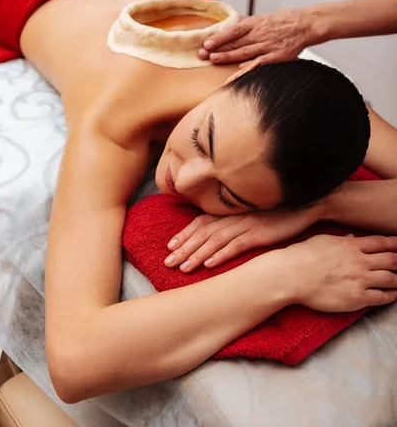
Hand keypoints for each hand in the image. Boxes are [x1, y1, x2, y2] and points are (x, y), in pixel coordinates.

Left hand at [164, 205, 320, 272]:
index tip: (169, 246)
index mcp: (232, 211)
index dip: (184, 234)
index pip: (202, 222)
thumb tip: (218, 234)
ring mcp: (246, 224)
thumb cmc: (278, 212)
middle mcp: (235, 216)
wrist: (305, 205)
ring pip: (215, 240)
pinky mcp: (259, 233)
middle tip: (167, 262)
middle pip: (203, 232)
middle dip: (184, 248)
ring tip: (183, 268)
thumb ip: (235, 221)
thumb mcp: (253, 215)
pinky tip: (210, 265)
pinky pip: (236, 245)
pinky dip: (221, 255)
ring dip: (197, 255)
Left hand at [197, 9, 312, 79]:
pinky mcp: (278, 56)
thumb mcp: (264, 17)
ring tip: (214, 60)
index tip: (206, 43)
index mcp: (256, 23)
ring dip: (228, 57)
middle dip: (217, 48)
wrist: (307, 24)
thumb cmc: (285, 20)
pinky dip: (250, 66)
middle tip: (202, 54)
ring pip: (245, 52)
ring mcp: (269, 46)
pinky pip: (261, 62)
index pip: (233, 30)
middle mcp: (260, 34)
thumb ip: (247, 23)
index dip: (219, 37)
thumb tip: (231, 22)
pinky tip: (238, 70)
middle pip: (236, 42)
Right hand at [284, 233, 396, 311]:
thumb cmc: (302, 256)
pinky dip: (391, 295)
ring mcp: (360, 279)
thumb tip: (353, 237)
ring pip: (391, 278)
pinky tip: (392, 294)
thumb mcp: (323, 240)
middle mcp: (360, 260)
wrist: (292, 275)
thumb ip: (342, 239)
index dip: (396, 244)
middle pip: (392, 260)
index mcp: (351, 245)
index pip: (382, 243)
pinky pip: (382, 297)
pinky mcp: (357, 298)